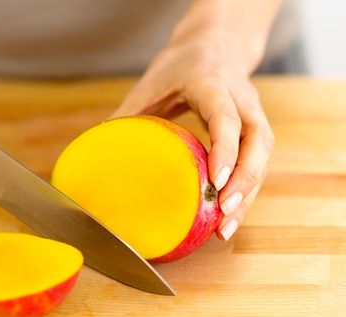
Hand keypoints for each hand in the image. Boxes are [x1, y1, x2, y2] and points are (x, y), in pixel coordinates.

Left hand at [111, 29, 274, 240]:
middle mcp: (241, 98)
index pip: (225, 117)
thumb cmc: (180, 65)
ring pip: (262, 155)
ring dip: (248, 193)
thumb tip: (98, 148)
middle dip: (244, 181)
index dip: (224, 150)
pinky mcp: (255, 128)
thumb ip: (129, 114)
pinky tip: (228, 215)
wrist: (217, 44)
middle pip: (257, 141)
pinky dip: (246, 190)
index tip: (216, 182)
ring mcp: (253, 113)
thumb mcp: (150, 84)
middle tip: (223, 213)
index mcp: (211, 83)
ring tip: (225, 228)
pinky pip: (258, 161)